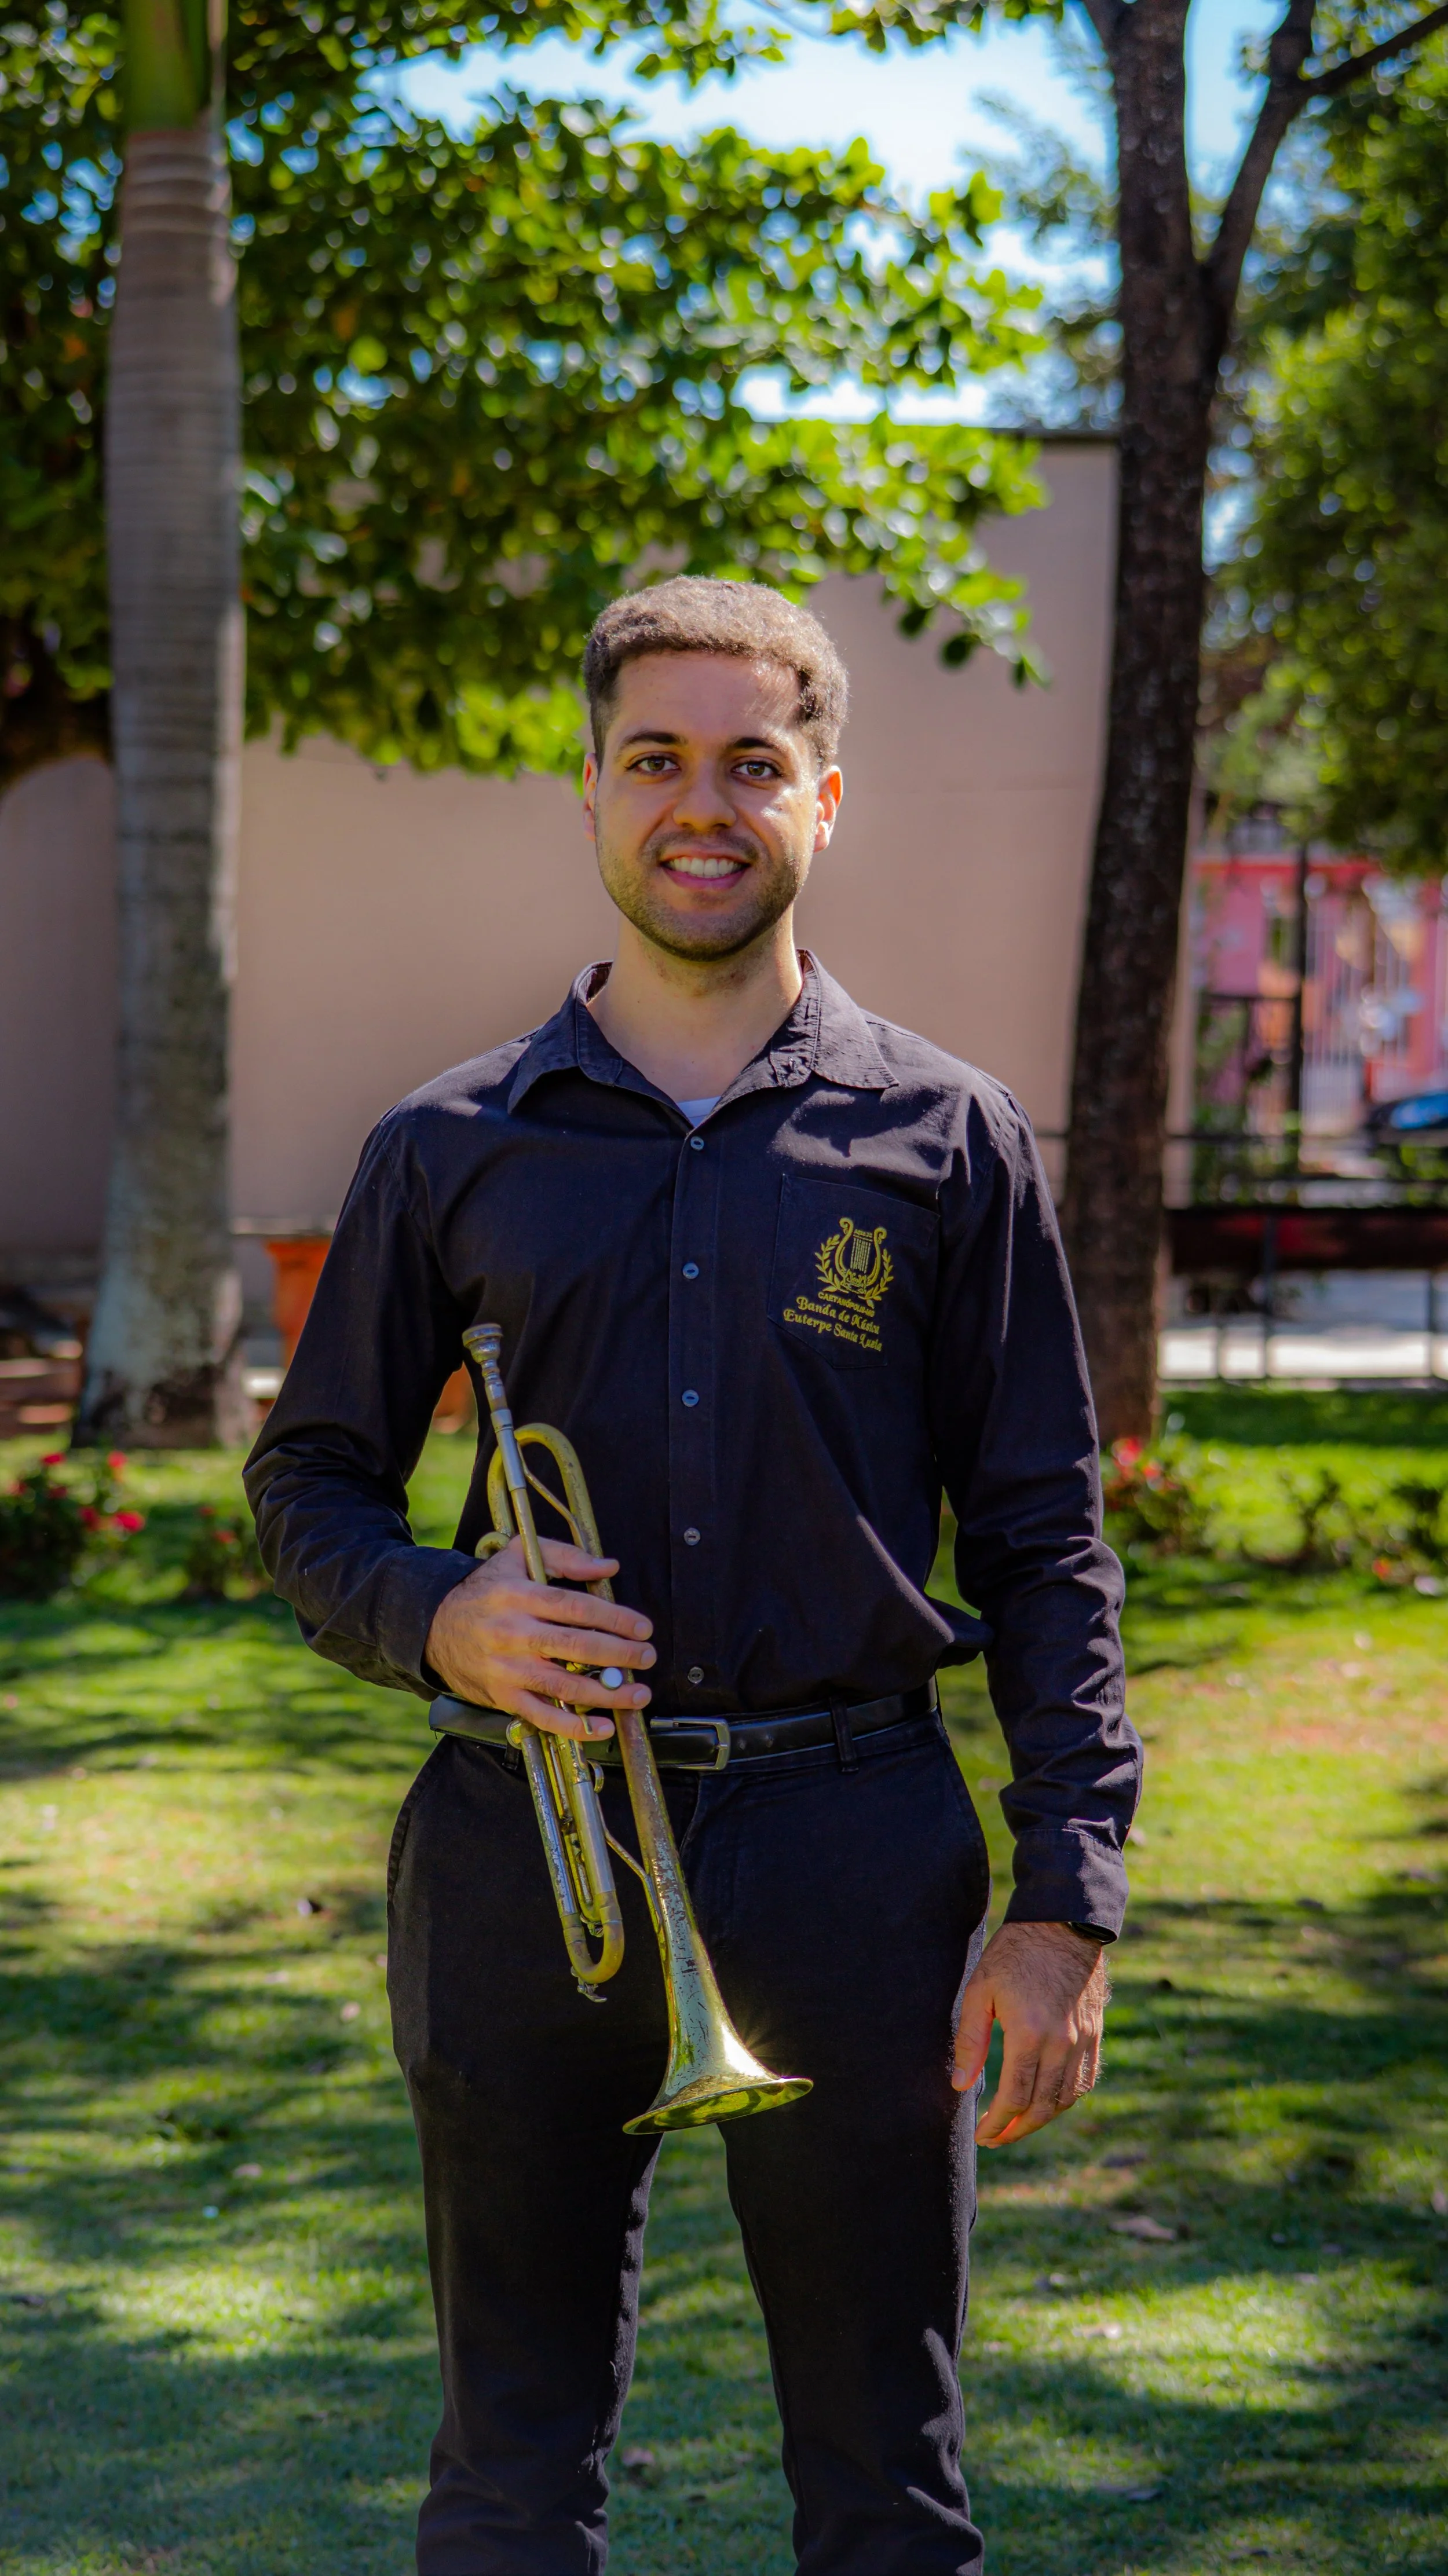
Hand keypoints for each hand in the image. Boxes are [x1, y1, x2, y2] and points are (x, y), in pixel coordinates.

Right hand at [424, 1537, 654, 1742]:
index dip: (613, 1618)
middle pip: (574, 1647)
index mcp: (519, 1596)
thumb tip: (608, 1567)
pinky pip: (541, 1716)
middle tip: (647, 1658)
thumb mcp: (516, 1556)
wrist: (434, 1626)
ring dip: (605, 1694)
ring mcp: (507, 1669)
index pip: (575, 1608)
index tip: (643, 1627)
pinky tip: (602, 1727)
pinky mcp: (502, 1696)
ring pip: (563, 1686)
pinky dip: (573, 1727)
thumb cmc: (486, 1590)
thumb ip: (564, 1556)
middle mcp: (513, 1633)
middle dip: (618, 1655)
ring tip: (638, 1694)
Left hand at [952, 1921, 1108, 2146]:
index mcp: (1029, 2034)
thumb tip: (960, 2086)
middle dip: (1016, 2130)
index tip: (981, 2135)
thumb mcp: (980, 1990)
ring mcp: (1082, 2040)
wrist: (1062, 1923)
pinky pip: (1085, 2081)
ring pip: (1065, 2099)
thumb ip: (970, 2041)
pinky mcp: (1095, 2034)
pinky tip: (1048, 2102)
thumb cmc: (1014, 1953)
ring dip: (1041, 2119)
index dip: (997, 2124)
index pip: (1014, 2098)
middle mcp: (1061, 2044)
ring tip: (1017, 2124)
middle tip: (995, 2138)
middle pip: (1041, 2107)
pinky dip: (1066, 2099)